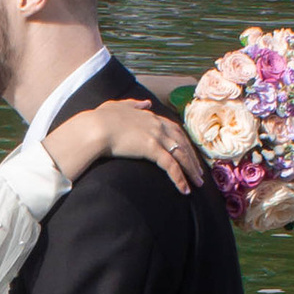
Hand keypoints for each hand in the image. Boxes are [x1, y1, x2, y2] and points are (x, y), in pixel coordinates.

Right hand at [48, 96, 200, 191]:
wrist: (94, 127)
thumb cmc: (100, 118)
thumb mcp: (118, 106)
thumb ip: (134, 104)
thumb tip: (145, 103)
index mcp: (151, 116)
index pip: (174, 129)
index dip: (183, 142)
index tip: (189, 153)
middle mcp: (158, 125)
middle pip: (182, 143)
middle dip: (193, 158)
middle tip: (199, 173)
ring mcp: (156, 136)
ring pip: (181, 155)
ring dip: (191, 171)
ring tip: (198, 184)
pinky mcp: (151, 148)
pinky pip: (171, 166)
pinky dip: (180, 178)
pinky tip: (184, 190)